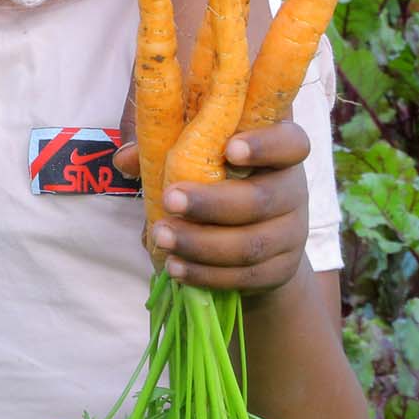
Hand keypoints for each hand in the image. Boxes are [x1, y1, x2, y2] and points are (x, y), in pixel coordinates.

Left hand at [149, 122, 310, 294]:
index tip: (231, 149)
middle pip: (262, 198)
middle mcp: (293, 190)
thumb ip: (162, 148)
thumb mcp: (193, 155)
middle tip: (170, 199)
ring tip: (162, 237)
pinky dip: (208, 274)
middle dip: (212, 202)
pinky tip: (177, 268)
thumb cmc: (216, 179)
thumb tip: (125, 158)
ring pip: (251, 243)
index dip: (265, 145)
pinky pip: (246, 276)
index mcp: (278, 151)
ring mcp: (291, 233)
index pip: (291, 142)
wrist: (251, 236)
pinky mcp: (281, 269)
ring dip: (202, 243)